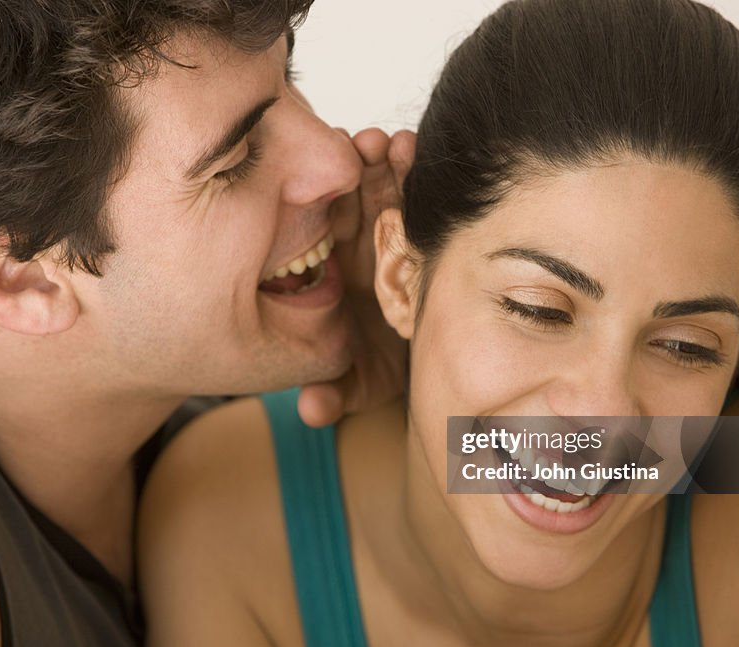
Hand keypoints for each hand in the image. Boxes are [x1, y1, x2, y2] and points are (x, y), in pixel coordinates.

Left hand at [298, 128, 416, 427]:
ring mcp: (395, 231)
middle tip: (364, 146)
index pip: (323, 227)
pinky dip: (419, 169)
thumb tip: (312, 410)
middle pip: (353, 194)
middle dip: (357, 166)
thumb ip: (335, 393)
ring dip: (390, 160)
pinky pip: (420, 194)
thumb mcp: (362, 383)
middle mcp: (361, 243)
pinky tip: (417, 148)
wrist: (422, 363)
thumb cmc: (381, 367)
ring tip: (394, 144)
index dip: (323, 202)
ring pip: (387, 184)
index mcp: (335, 269)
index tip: (324, 185)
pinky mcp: (426, 228)